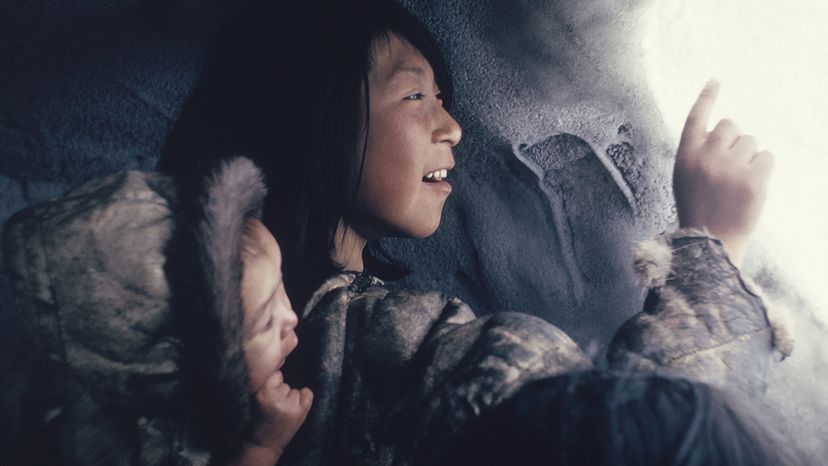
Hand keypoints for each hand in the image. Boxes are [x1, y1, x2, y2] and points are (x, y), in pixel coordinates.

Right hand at [247, 371, 312, 461]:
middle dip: (280, 393)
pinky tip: (294, 409)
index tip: (267, 396)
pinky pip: (307, 394)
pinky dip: (304, 400)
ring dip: (290, 399)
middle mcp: (275, 398)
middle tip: (272, 407)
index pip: (275, 375)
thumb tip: (282, 355)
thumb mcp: (255, 397)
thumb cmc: (257, 418)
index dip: (272, 385)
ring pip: (294, 390)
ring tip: (280, 412)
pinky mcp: (300, 413)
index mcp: (261, 392)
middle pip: (285, 383)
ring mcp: (289, 406)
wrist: (261, 443)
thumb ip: (266, 380)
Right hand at [673, 80, 773, 265]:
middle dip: (734, 141)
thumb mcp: (686, 178)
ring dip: (748, 158)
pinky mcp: (753, 179)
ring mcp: (730, 167)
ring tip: (737, 183)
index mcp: (685, 156)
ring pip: (751, 142)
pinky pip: (767, 157)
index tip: (715, 80)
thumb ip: (700, 154)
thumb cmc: (699, 209)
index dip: (706, 98)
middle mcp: (706, 157)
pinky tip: (751, 186)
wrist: (711, 243)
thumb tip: (727, 130)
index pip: (696, 118)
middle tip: (729, 167)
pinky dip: (763, 168)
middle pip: (731, 126)